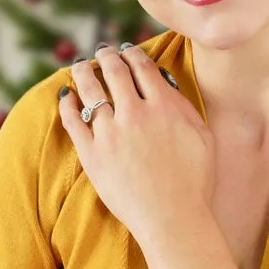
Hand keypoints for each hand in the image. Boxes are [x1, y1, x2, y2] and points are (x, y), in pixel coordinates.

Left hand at [58, 43, 216, 245]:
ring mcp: (110, 133)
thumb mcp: (203, 136)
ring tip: (79, 66)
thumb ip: (184, 107)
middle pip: (115, 72)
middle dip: (107, 57)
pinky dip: (67, 104)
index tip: (127, 50)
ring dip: (83, 72)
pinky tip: (66, 96)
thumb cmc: (195, 181)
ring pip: (90, 90)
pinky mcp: (91, 154)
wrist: (173, 217)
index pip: (143, 67)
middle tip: (102, 52)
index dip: (133, 54)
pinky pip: (72, 121)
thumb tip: (166, 87)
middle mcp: (134, 113)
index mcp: (164, 105)